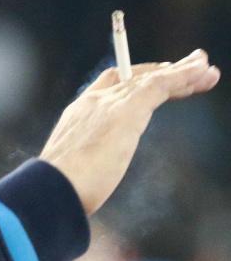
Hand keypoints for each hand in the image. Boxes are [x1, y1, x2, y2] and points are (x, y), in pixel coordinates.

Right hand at [40, 49, 220, 214]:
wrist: (53, 187)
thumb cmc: (59, 190)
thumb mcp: (72, 173)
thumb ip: (82, 171)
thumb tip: (84, 193)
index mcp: (76, 116)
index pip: (108, 87)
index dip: (133, 81)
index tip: (156, 83)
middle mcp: (91, 103)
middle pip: (132, 77)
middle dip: (161, 71)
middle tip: (190, 67)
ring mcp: (108, 104)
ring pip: (151, 79)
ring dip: (182, 72)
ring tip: (206, 71)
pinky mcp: (127, 109)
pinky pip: (161, 85)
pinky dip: (183, 76)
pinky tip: (202, 73)